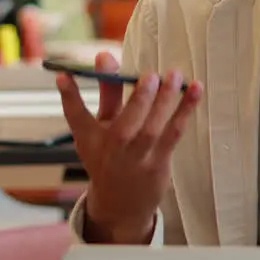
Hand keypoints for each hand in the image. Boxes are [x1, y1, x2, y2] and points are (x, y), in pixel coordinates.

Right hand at [57, 52, 201, 243]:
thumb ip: (106, 92)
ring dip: (165, 102)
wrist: (121, 204)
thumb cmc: (110, 156)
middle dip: (137, 99)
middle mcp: (111, 151)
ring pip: (151, 130)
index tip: (64, 75)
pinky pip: (173, 134)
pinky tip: (196, 90)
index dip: (68, 96)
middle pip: (124, 126)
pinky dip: (185, 111)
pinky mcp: (159, 163)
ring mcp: (137, 160)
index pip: (75, 116)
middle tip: (150, 75)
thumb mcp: (101, 128)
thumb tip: (105, 56)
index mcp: (90, 140)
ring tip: (174, 75)